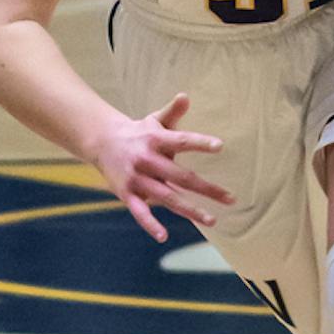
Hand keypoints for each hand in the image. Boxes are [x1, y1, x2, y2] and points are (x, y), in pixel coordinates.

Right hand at [92, 93, 233, 240]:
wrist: (102, 141)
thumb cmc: (139, 132)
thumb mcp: (155, 120)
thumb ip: (173, 112)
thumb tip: (185, 96)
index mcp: (156, 139)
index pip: (181, 140)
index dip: (199, 142)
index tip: (220, 146)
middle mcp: (147, 159)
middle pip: (181, 176)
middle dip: (207, 189)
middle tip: (231, 199)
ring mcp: (137, 178)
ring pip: (167, 197)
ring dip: (190, 210)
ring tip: (212, 220)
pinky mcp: (126, 193)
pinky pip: (140, 212)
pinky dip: (150, 224)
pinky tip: (163, 236)